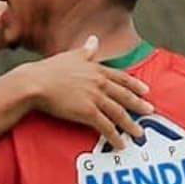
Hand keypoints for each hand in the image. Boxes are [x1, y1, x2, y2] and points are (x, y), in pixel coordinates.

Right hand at [22, 35, 152, 148]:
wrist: (34, 83)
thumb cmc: (48, 70)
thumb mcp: (70, 55)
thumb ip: (86, 50)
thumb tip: (94, 39)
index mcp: (96, 69)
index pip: (121, 77)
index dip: (135, 85)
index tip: (146, 91)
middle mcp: (99, 83)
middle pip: (124, 96)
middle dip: (139, 105)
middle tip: (150, 112)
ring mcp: (94, 98)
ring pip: (119, 113)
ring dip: (130, 124)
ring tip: (138, 133)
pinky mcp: (87, 112)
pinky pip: (105, 126)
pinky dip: (114, 136)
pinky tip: (120, 144)